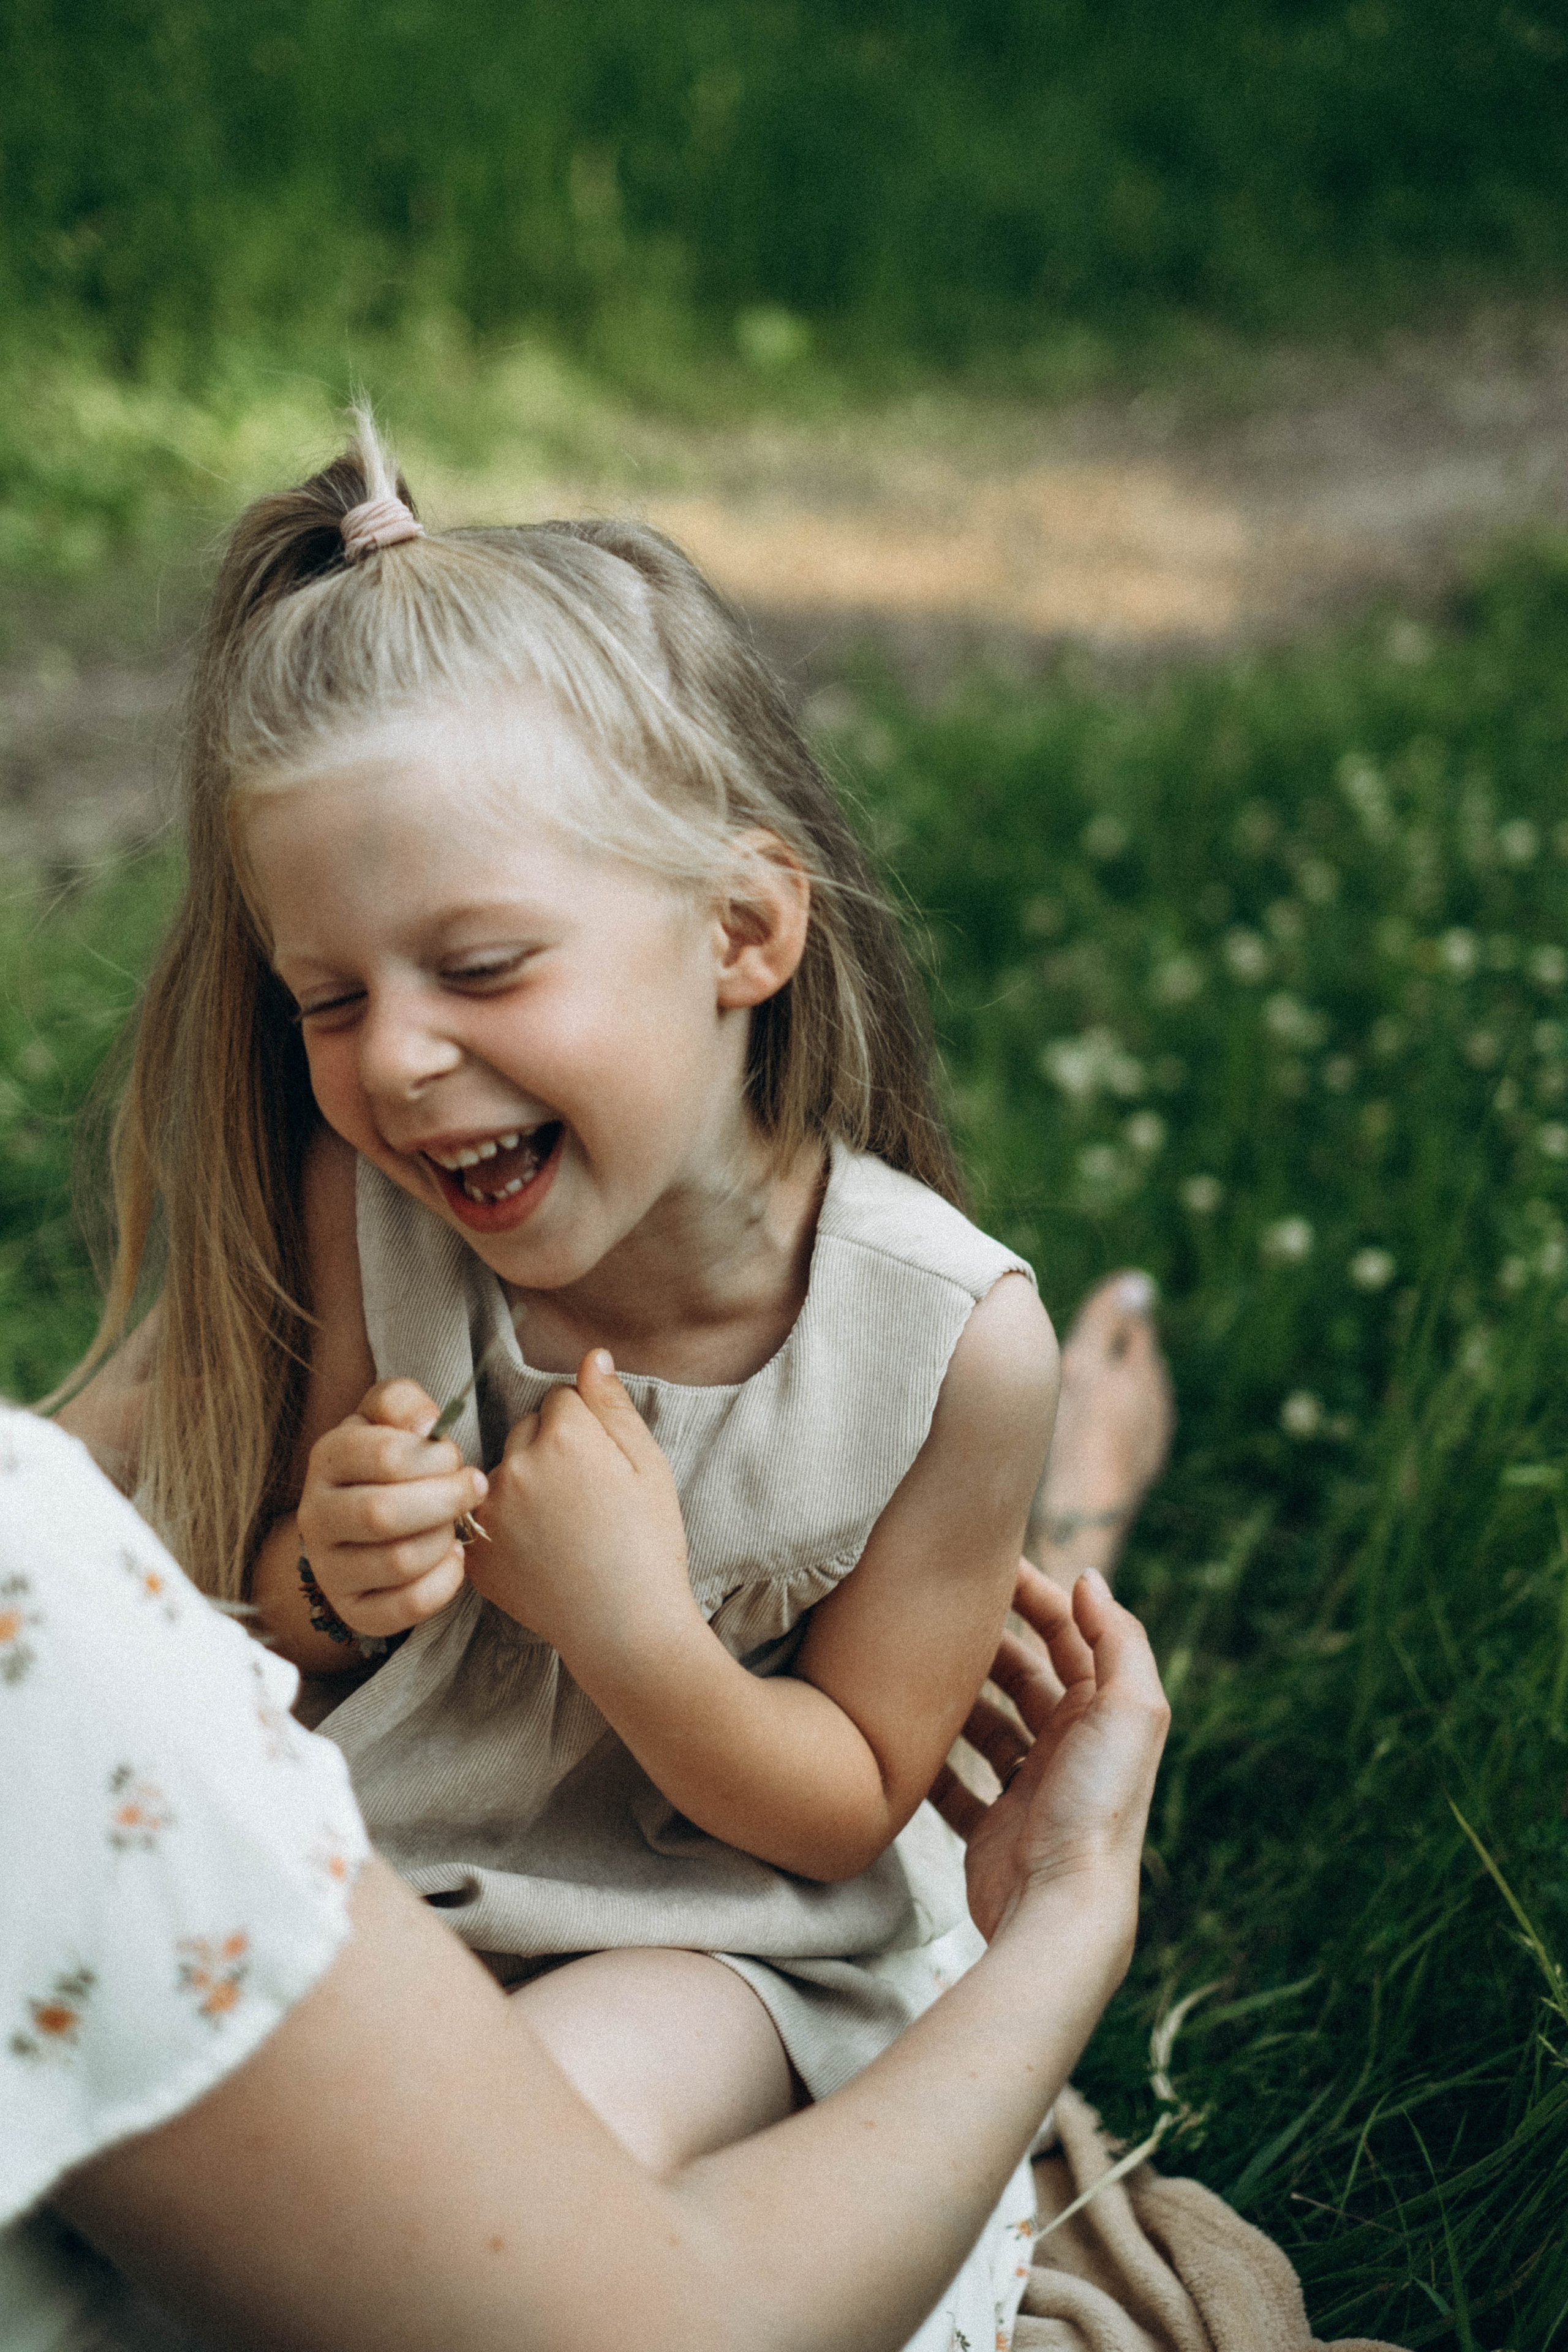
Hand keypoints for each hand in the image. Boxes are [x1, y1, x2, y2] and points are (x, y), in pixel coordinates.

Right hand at [295, 1380, 488, 1637]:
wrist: (362, 1524)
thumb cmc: (388, 1462)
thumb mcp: (389, 1419)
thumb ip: (401, 1403)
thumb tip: (425, 1425)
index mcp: (327, 1460)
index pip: (384, 1456)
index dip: (435, 1457)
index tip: (456, 1458)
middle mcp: (316, 1517)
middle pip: (383, 1514)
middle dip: (445, 1500)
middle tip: (473, 1489)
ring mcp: (330, 1570)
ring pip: (398, 1562)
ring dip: (444, 1540)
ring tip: (456, 1524)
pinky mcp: (355, 1611)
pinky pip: (407, 1607)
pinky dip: (444, 1582)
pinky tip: (452, 1559)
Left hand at [465, 1350, 694, 1668]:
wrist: (627, 1629)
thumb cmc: (650, 1545)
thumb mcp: (648, 1466)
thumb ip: (613, 1406)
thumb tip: (591, 1356)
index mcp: (564, 1438)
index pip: (561, 1399)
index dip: (589, 1429)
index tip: (604, 1466)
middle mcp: (516, 1466)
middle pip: (526, 1429)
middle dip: (551, 1448)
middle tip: (586, 1498)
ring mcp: (490, 1512)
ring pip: (503, 1470)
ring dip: (524, 1484)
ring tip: (563, 1527)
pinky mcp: (475, 1553)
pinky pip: (484, 1516)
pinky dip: (506, 1526)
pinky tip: (540, 1552)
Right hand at [930, 1559, 1169, 1943]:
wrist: (1062, 1907)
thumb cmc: (1098, 1805)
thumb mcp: (1130, 1708)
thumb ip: (1117, 1637)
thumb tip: (1088, 1577)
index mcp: (1104, 1713)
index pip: (1066, 1635)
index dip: (1033, 1595)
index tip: (985, 1563)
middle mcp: (1070, 1747)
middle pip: (1022, 1676)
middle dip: (985, 1642)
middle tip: (934, 1611)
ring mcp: (1030, 1789)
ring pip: (986, 1726)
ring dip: (954, 1698)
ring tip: (911, 1668)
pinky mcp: (993, 1829)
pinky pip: (956, 1786)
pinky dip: (933, 1764)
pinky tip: (903, 1739)